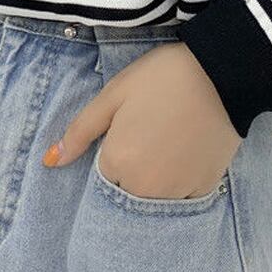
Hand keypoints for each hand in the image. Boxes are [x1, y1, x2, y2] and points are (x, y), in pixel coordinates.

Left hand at [41, 40, 241, 198]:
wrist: (221, 73)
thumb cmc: (162, 77)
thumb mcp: (114, 93)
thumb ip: (81, 130)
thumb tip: (50, 162)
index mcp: (117, 162)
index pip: (102, 175)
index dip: (114, 152)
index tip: (129, 130)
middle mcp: (144, 187)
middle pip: (126, 192)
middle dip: (131, 170)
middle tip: (150, 133)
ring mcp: (177, 192)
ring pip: (154, 199)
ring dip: (155, 179)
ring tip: (169, 140)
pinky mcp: (204, 190)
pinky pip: (181, 198)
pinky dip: (180, 181)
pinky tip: (186, 151)